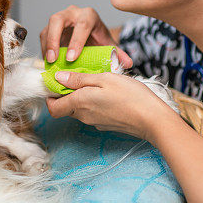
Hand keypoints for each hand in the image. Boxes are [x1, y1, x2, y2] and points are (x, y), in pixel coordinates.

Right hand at [40, 5, 132, 68]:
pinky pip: (43, 35)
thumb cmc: (98, 39)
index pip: (81, 25)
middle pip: (58, 20)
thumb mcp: (108, 45)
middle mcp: (73, 13)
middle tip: (54, 58)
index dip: (76, 42)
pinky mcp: (51, 27)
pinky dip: (44, 48)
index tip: (72, 59)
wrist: (91, 35)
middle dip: (54, 39)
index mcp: (89, 15)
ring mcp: (60, 18)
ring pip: (48, 27)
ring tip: (49, 62)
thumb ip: (118, 53)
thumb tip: (128, 63)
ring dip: (47, 45)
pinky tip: (47, 62)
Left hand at [44, 71, 177, 141]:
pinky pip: (92, 113)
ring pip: (79, 109)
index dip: (50, 96)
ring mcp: (95, 122)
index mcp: (80, 103)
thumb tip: (58, 78)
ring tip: (97, 82)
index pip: (53, 108)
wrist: (152, 119)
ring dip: (82, 97)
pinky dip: (93, 102)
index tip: (56, 82)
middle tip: (79, 77)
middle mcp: (84, 116)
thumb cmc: (130, 95)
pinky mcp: (105, 124)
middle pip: (66, 107)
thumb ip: (79, 79)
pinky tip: (107, 93)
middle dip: (67, 93)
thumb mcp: (104, 78)